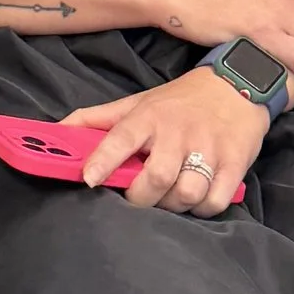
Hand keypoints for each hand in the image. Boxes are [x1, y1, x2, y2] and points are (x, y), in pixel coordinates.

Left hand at [65, 67, 269, 215]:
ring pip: (186, 193)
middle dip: (142, 196)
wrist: (238, 85)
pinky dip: (202, 208)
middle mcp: (178, 132)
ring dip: (173, 204)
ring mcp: (209, 148)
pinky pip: (214, 201)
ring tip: (168, 196)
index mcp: (149, 116)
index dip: (103, 160)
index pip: (121, 137)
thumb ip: (96, 119)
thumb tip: (55, 132)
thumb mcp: (136, 102)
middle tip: (138, 196)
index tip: (88, 179)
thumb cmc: (178, 101)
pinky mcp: (235, 163)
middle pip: (157, 176)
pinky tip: (196, 198)